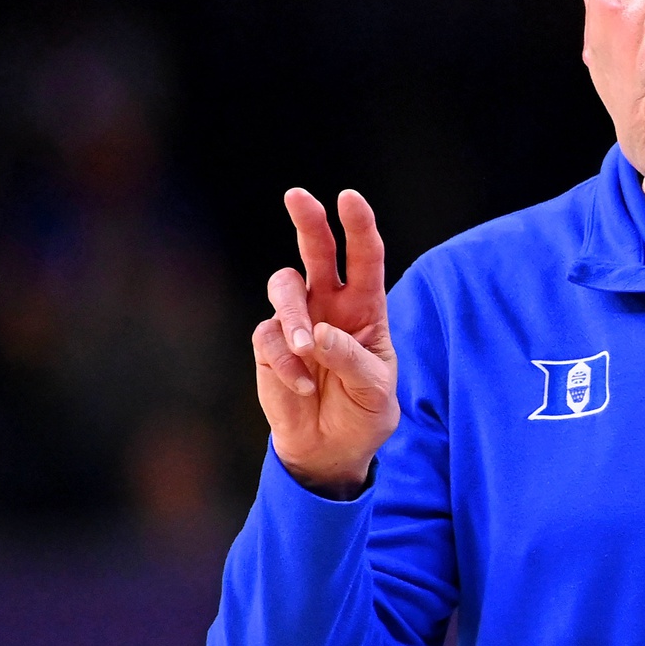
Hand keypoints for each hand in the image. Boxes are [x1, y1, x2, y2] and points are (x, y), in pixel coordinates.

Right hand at [252, 188, 398, 494]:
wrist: (332, 449)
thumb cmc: (364, 413)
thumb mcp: (375, 390)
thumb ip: (352, 359)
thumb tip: (318, 334)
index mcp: (365, 306)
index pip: (364, 257)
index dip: (358, 225)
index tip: (349, 198)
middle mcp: (329, 304)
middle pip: (315, 250)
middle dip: (308, 220)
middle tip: (298, 196)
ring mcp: (297, 322)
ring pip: (284, 287)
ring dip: (293, 313)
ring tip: (307, 348)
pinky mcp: (270, 346)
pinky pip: (269, 338)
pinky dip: (286, 363)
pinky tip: (304, 387)